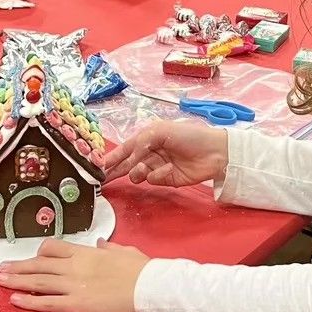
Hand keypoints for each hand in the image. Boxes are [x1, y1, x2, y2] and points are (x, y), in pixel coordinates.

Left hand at [0, 238, 148, 311]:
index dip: (40, 252)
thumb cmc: (140, 269)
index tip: (33, 256)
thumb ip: (109, 248)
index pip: (54, 248)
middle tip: (2, 267)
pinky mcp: (75, 305)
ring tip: (0, 280)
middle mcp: (74, 266)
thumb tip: (100, 244)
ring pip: (38, 282)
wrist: (147, 287)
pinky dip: (29, 301)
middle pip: (40, 264)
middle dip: (19, 266)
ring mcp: (73, 286)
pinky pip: (47, 303)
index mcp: (86, 252)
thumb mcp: (124, 251)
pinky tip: (15, 299)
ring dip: (17, 280)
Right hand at [103, 120, 228, 186]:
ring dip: (137, 171)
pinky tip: (167, 169)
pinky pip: (152, 180)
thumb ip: (140, 144)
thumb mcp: (160, 131)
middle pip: (126, 164)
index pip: (124, 148)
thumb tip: (128, 159)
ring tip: (144, 168)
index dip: (111, 157)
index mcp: (147, 137)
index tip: (97, 166)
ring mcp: (157, 167)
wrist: (214, 152)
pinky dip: (157, 175)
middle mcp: (150, 152)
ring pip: (136, 174)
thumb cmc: (188, 135)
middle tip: (103, 179)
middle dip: (114, 170)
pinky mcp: (166, 180)